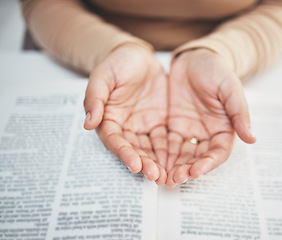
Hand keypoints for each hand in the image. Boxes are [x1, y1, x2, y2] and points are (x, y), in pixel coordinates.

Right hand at [83, 44, 167, 184]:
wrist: (138, 56)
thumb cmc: (118, 64)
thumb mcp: (103, 76)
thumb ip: (95, 98)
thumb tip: (88, 122)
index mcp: (109, 119)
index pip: (115, 140)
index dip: (124, 153)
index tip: (136, 164)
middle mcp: (126, 128)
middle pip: (134, 150)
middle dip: (144, 164)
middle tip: (156, 176)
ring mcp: (143, 127)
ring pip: (150, 149)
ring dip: (158, 163)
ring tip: (169, 176)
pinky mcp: (159, 124)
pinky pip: (165, 140)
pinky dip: (171, 152)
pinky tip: (180, 162)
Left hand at [166, 49, 255, 186]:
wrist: (195, 57)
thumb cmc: (216, 70)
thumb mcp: (230, 88)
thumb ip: (239, 113)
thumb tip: (252, 138)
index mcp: (223, 128)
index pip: (218, 152)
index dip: (208, 164)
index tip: (196, 171)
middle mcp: (206, 134)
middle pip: (198, 158)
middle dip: (187, 169)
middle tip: (174, 179)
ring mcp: (188, 130)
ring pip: (181, 154)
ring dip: (173, 166)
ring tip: (162, 177)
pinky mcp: (173, 125)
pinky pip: (167, 143)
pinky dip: (161, 153)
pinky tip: (153, 161)